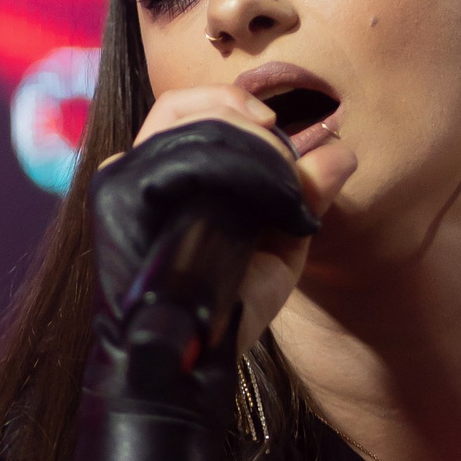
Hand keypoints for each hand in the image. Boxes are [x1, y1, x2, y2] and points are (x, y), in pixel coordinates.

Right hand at [127, 86, 354, 354]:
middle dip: (242, 118)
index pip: (187, 108)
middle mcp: (135, 172)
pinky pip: (170, 159)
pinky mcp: (117, 200)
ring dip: (240, 141)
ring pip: (179, 126)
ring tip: (276, 179)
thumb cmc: (232, 304)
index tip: (276, 123)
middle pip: (181, 107)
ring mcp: (122, 184)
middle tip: (282, 149)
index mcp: (166, 175)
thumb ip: (307, 195)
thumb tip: (343, 151)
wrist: (198, 359)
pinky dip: (222, 164)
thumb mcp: (280, 244)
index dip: (232, 101)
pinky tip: (254, 191)